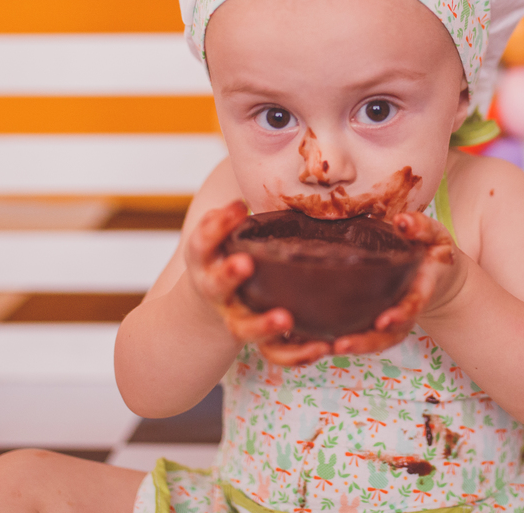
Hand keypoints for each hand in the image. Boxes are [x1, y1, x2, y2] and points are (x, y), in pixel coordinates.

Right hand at [183, 200, 330, 366]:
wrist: (201, 316)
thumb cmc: (224, 260)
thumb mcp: (221, 238)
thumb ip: (240, 216)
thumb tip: (284, 168)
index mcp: (205, 261)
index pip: (201, 242)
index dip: (216, 226)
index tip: (238, 207)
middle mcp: (215, 291)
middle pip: (215, 285)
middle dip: (228, 274)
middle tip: (244, 264)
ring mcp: (233, 319)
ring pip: (243, 328)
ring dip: (262, 324)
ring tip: (283, 318)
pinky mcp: (255, 342)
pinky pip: (275, 354)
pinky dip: (297, 354)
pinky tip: (321, 348)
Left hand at [332, 210, 460, 355]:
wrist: (435, 271)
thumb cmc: (431, 248)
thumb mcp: (433, 234)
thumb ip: (421, 226)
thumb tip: (401, 221)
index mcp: (422, 287)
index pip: (413, 304)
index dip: (401, 314)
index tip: (383, 321)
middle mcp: (407, 310)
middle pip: (390, 334)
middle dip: (367, 342)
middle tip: (342, 346)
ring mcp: (393, 320)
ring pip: (375, 341)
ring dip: (353, 347)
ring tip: (325, 349)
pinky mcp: (376, 320)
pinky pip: (361, 336)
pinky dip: (340, 342)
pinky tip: (314, 345)